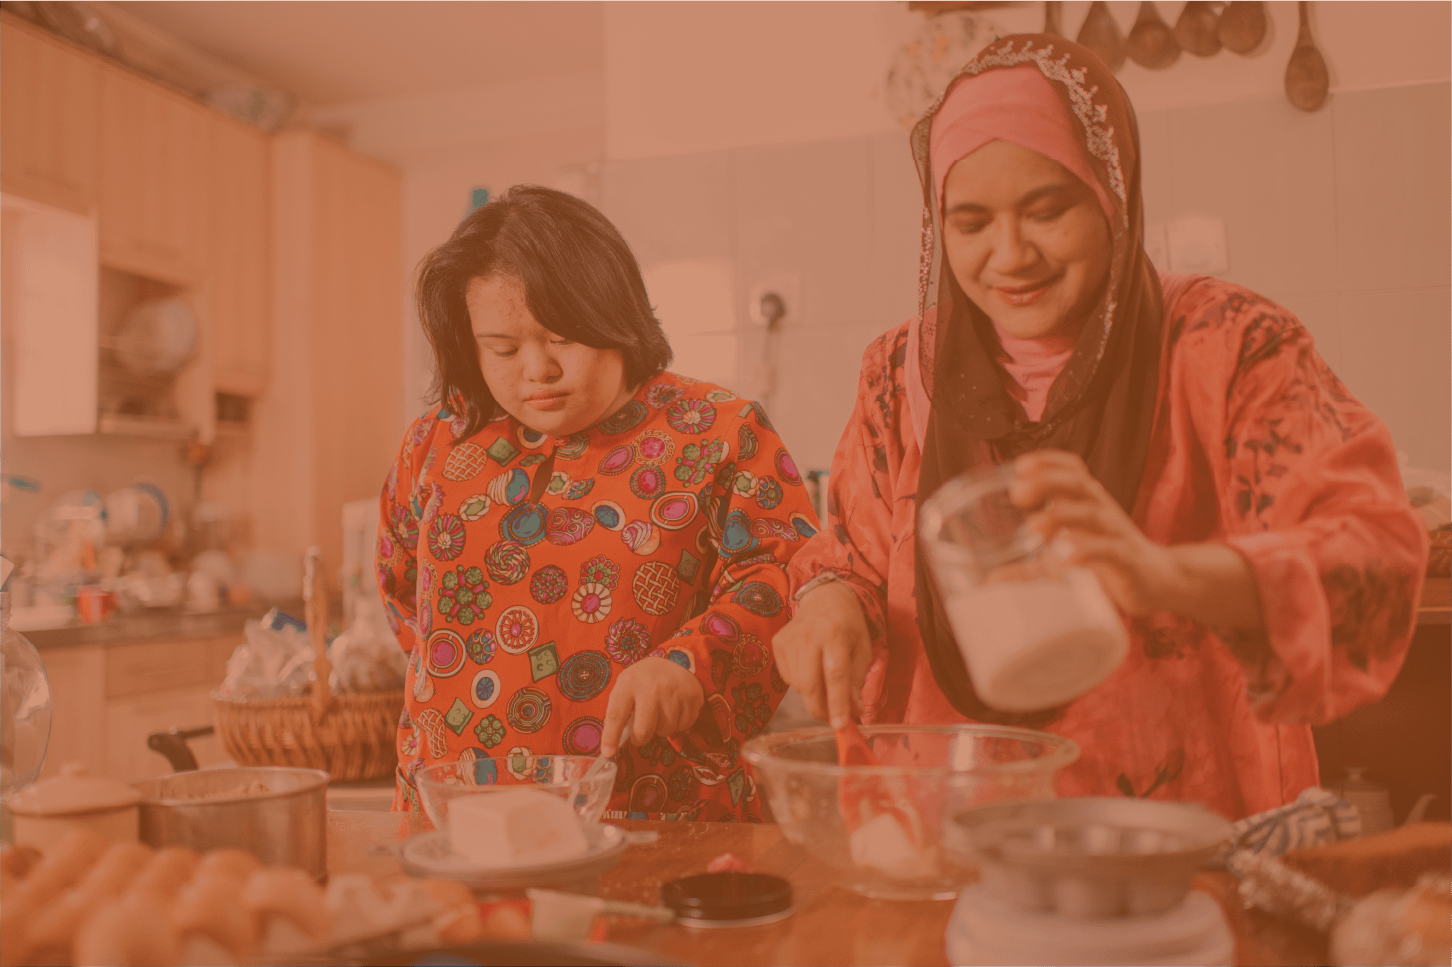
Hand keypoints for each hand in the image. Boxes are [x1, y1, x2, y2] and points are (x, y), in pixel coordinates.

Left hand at [600, 657, 703, 757]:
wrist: (674, 660)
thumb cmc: (643, 680)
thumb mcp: (626, 687)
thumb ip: (620, 711)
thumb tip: (612, 745)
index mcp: (629, 684)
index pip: (616, 715)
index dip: (611, 737)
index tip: (608, 753)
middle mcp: (651, 687)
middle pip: (643, 731)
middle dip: (641, 738)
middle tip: (641, 731)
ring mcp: (673, 692)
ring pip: (665, 731)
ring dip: (661, 728)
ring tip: (660, 713)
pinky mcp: (692, 697)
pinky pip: (684, 726)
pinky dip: (678, 724)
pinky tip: (675, 710)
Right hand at [771, 580, 870, 726]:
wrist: (824, 597)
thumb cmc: (848, 625)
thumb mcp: (863, 648)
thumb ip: (858, 680)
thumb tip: (853, 712)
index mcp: (836, 634)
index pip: (835, 675)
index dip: (837, 703)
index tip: (839, 726)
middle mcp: (809, 636)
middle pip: (810, 684)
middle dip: (820, 708)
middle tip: (832, 717)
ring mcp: (789, 639)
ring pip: (798, 685)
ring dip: (813, 694)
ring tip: (825, 681)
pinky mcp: (777, 643)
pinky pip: (788, 678)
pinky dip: (801, 682)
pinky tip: (811, 667)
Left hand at [1011, 450, 1178, 615]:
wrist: (1157, 581)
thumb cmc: (1105, 563)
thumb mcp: (1063, 562)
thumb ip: (1028, 570)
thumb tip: (990, 580)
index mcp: (1086, 503)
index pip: (1071, 469)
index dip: (1048, 462)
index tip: (1018, 466)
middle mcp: (1102, 511)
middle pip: (1077, 484)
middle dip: (1047, 482)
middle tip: (1017, 493)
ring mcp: (1116, 534)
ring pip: (1092, 514)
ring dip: (1061, 516)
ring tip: (1032, 526)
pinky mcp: (1127, 560)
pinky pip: (1110, 550)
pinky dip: (1088, 550)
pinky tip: (1067, 556)